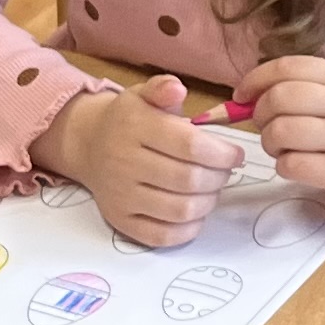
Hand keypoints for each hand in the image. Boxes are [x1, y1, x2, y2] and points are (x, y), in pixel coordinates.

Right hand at [39, 75, 242, 246]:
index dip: (223, 154)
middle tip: (224, 171)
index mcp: (133, 126)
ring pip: (181, 210)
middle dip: (219, 177)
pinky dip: (188, 228)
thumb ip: (163, 88)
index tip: (235, 155)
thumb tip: (176, 88)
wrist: (89, 145)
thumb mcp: (143, 95)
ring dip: (208, 201)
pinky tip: (195, 211)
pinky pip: (163, 236)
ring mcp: (120, 196)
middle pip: (189, 180)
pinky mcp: (120, 221)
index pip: (190, 146)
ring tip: (211, 188)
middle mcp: (123, 162)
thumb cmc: (129, 120)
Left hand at [244, 56, 324, 219]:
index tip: (241, 96)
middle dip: (259, 114)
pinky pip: (292, 165)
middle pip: (279, 98)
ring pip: (281, 132)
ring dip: (269, 144)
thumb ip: (317, 91)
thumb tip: (259, 95)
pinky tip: (296, 168)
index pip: (289, 67)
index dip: (255, 79)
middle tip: (265, 127)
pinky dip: (284, 167)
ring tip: (281, 150)